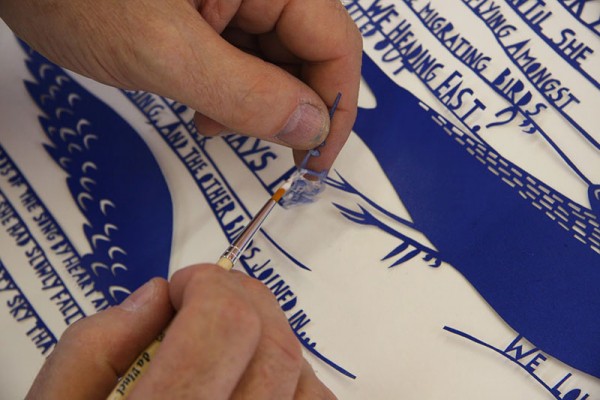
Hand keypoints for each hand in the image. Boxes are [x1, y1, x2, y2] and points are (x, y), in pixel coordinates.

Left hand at [0, 0, 361, 170]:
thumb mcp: (164, 52)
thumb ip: (246, 94)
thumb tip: (312, 130)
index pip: (334, 42)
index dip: (335, 106)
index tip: (316, 162)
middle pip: (307, 52)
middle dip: (289, 108)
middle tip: (263, 150)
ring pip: (273, 61)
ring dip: (255, 105)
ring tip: (212, 122)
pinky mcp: (205, 11)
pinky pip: (240, 58)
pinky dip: (229, 93)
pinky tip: (203, 108)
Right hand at [26, 265, 335, 398]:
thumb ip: (96, 345)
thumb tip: (155, 296)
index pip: (225, 328)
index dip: (210, 287)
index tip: (184, 288)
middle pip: (275, 348)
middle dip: (245, 301)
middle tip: (211, 298)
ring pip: (306, 380)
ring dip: (272, 339)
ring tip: (232, 341)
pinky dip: (295, 382)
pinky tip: (255, 383)